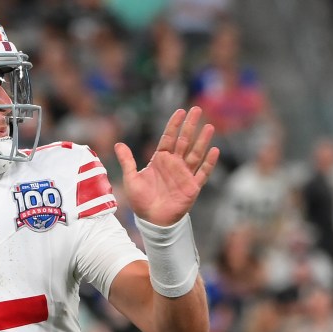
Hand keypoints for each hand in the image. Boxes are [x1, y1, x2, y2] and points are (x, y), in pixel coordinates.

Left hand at [115, 106, 217, 225]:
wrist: (152, 220)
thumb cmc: (141, 200)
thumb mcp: (131, 178)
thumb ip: (127, 161)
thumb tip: (118, 144)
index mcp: (160, 160)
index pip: (169, 138)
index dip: (174, 125)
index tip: (180, 111)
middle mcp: (174, 164)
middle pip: (184, 141)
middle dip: (190, 126)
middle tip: (197, 109)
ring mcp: (184, 174)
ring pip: (196, 153)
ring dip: (202, 140)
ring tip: (209, 126)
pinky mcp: (192, 186)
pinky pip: (203, 172)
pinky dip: (209, 162)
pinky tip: (215, 150)